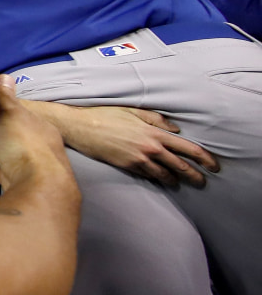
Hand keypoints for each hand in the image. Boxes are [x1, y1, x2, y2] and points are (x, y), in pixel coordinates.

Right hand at [51, 104, 218, 186]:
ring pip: (165, 174)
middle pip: (180, 166)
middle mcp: (150, 148)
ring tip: (180, 183)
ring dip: (175, 180)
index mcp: (154, 133)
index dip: (204, 158)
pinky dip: (157, 179)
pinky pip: (148, 175)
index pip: (188, 148)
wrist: (81, 127)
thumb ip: (156, 120)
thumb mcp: (133, 111)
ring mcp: (138, 159)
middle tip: (202, 181)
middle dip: (195, 175)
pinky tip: (160, 180)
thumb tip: (175, 130)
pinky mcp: (127, 166)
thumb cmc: (105, 115)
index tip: (213, 166)